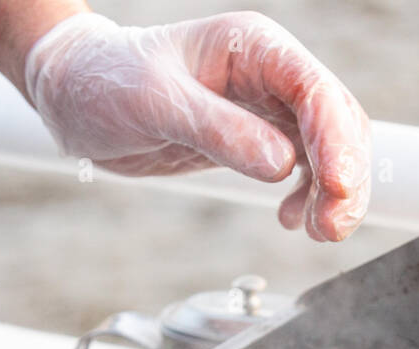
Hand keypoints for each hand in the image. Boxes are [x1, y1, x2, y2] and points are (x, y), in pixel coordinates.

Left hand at [24, 11, 370, 241]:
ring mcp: (268, 105)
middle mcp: (270, 73)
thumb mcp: (156, 104)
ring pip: (330, 149)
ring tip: (318, 232)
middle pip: (337, 122)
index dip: (335, 142)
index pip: (316, 91)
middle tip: (331, 227)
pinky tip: (291, 220)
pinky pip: (306, 167)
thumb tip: (281, 165)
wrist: (74, 94)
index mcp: (253, 47)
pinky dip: (310, 197)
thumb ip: (219, 131)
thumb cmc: (105, 82)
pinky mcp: (258, 137)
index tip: (336, 189)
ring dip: (334, 193)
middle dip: (344, 176)